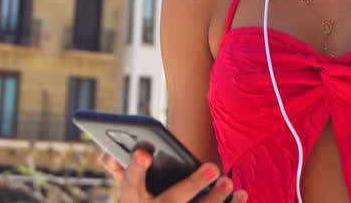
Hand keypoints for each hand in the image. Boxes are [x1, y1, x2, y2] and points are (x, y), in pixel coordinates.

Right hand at [101, 145, 248, 202]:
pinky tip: (243, 195)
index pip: (132, 181)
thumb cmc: (141, 202)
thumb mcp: (129, 188)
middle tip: (213, 167)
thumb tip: (107, 154)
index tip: (145, 152)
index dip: (137, 167)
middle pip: (172, 200)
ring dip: (215, 200)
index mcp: (131, 198)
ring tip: (229, 182)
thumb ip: (123, 168)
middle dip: (192, 185)